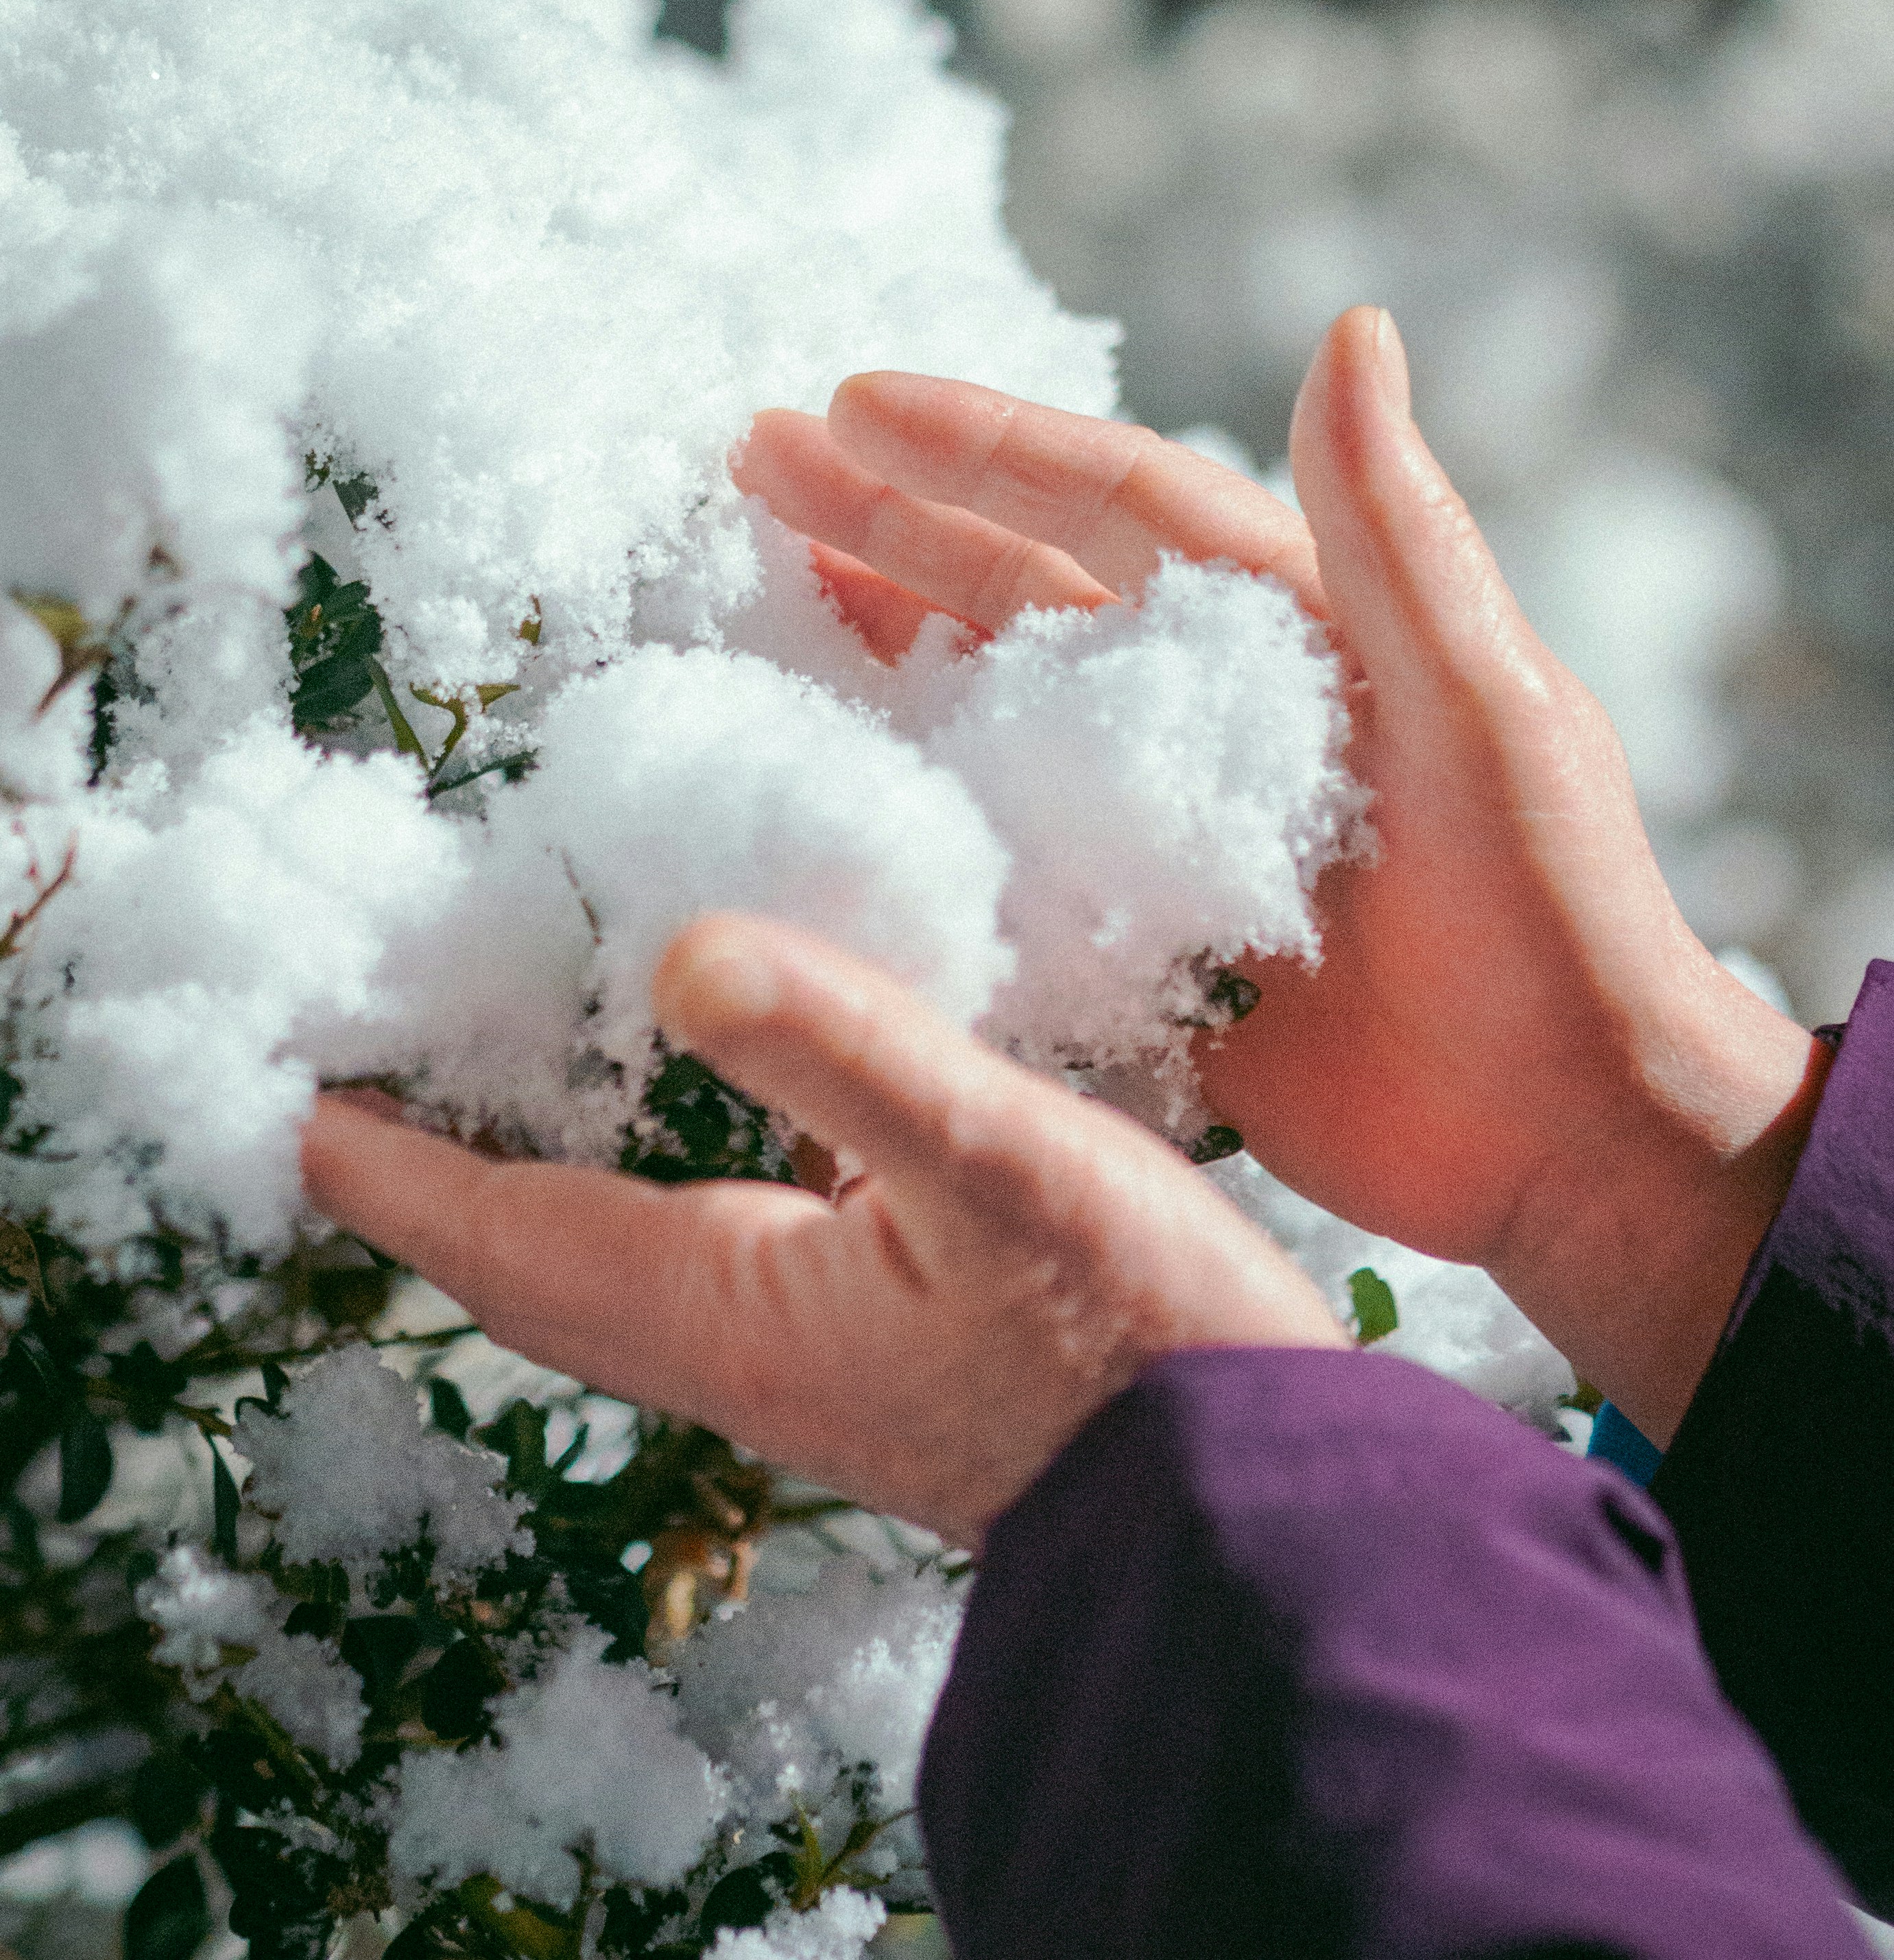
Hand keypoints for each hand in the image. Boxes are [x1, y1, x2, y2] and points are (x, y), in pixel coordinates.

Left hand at [301, 915, 1343, 1549]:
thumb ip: (845, 1052)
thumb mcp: (996, 1162)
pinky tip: (717, 1094)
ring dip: (540, 1177)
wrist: (1250, 1499)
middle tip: (373, 1086)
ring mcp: (807, 1350)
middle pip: (536, 1260)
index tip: (298, 1101)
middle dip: (437, 1179)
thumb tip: (681, 950)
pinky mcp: (875, 1336)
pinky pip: (713, 1242)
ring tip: (509, 1071)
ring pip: (620, 1255)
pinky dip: (663, 1170)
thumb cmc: (1135, 1345)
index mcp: (725, 1308)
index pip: (502, 1231)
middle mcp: (738, 1343)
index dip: (391, 1165)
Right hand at [735, 308, 1833, 1443]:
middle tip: (757, 460)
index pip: (1124, 501)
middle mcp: (1213, 709)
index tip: (852, 400)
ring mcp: (1160, 822)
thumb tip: (1353, 327)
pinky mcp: (1130, 933)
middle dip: (894, 515)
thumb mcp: (1486, 708)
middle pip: (1027, 583)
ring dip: (884, 637)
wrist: (1566, 1136)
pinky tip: (818, 776)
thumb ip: (1397, 535)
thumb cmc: (1553, 911)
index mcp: (1297, 628)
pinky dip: (912, 808)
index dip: (989, 445)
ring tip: (762, 579)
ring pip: (993, 704)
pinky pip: (996, 854)